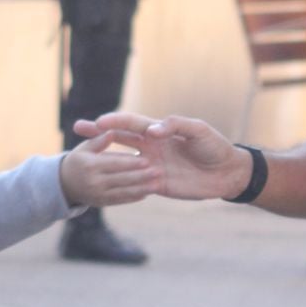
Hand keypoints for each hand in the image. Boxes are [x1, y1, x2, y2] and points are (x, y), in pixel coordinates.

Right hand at [58, 131, 162, 207]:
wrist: (63, 184)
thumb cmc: (77, 161)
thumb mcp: (84, 148)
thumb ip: (99, 141)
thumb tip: (111, 132)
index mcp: (89, 165)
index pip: (115, 163)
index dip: (132, 162)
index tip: (148, 159)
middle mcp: (93, 181)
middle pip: (121, 178)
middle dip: (141, 176)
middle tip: (159, 171)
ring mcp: (98, 195)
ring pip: (123, 191)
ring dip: (141, 188)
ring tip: (157, 185)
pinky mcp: (102, 203)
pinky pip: (120, 200)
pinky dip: (133, 197)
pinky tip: (146, 194)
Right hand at [74, 112, 251, 200]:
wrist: (227, 172)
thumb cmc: (214, 146)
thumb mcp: (197, 131)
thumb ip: (175, 126)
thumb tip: (151, 131)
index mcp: (158, 131)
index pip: (130, 123)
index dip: (113, 122)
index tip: (96, 123)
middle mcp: (151, 147)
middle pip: (119, 139)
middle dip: (98, 135)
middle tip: (78, 130)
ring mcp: (151, 166)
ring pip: (122, 162)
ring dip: (104, 160)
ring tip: (83, 160)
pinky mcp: (156, 184)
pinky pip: (134, 183)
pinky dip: (120, 183)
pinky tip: (103, 184)